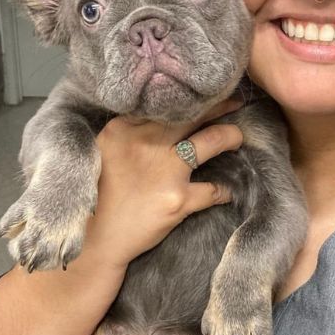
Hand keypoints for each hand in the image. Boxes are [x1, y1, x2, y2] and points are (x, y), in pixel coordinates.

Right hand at [82, 99, 243, 269]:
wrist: (96, 239)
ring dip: (231, 136)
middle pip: (192, 116)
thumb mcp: (103, 149)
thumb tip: (161, 116)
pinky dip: (225, 189)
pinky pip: (213, 189)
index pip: (165, 105)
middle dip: (219, 106)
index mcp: (124, 128)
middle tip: (235, 102)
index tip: (203, 95)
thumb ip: (128, 130)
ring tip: (238, 137)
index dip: (188, 99)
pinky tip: (230, 189)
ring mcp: (165, 170)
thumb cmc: (97, 193)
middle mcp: (146, 143)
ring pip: (211, 141)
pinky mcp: (178, 199)